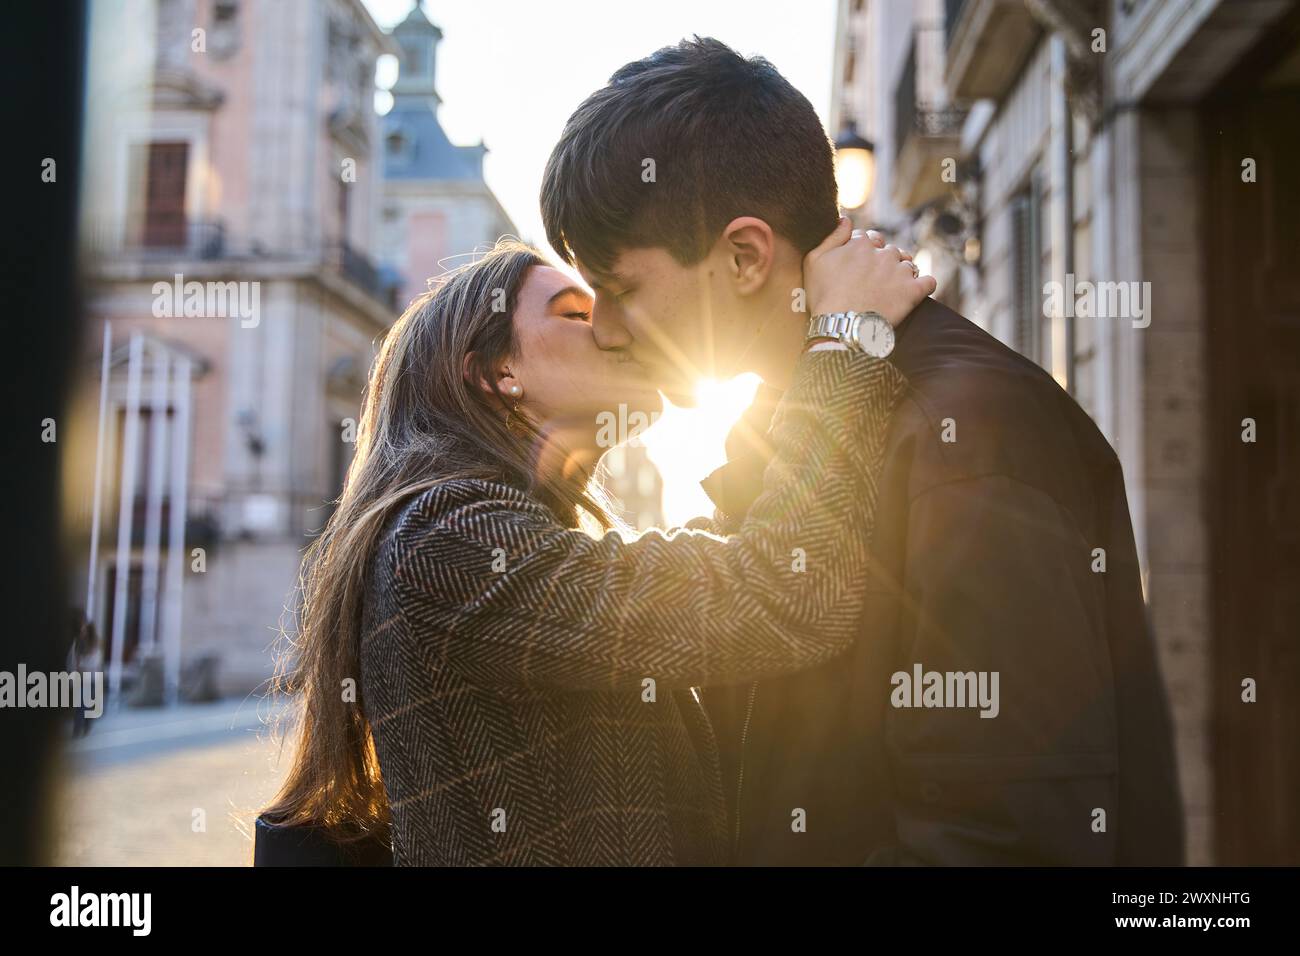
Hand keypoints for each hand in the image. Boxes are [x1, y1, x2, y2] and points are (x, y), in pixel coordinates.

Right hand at [803, 217, 936, 327]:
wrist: (842, 327)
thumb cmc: (823, 297)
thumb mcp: (814, 261)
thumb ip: (831, 236)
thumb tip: (846, 219)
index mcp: (860, 244)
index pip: (868, 239)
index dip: (863, 252)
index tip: (858, 267)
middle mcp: (883, 253)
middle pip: (889, 250)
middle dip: (883, 261)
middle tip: (874, 280)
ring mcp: (900, 271)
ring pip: (908, 263)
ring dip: (902, 272)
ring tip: (892, 288)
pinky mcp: (913, 291)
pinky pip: (928, 282)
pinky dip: (924, 285)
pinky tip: (915, 292)